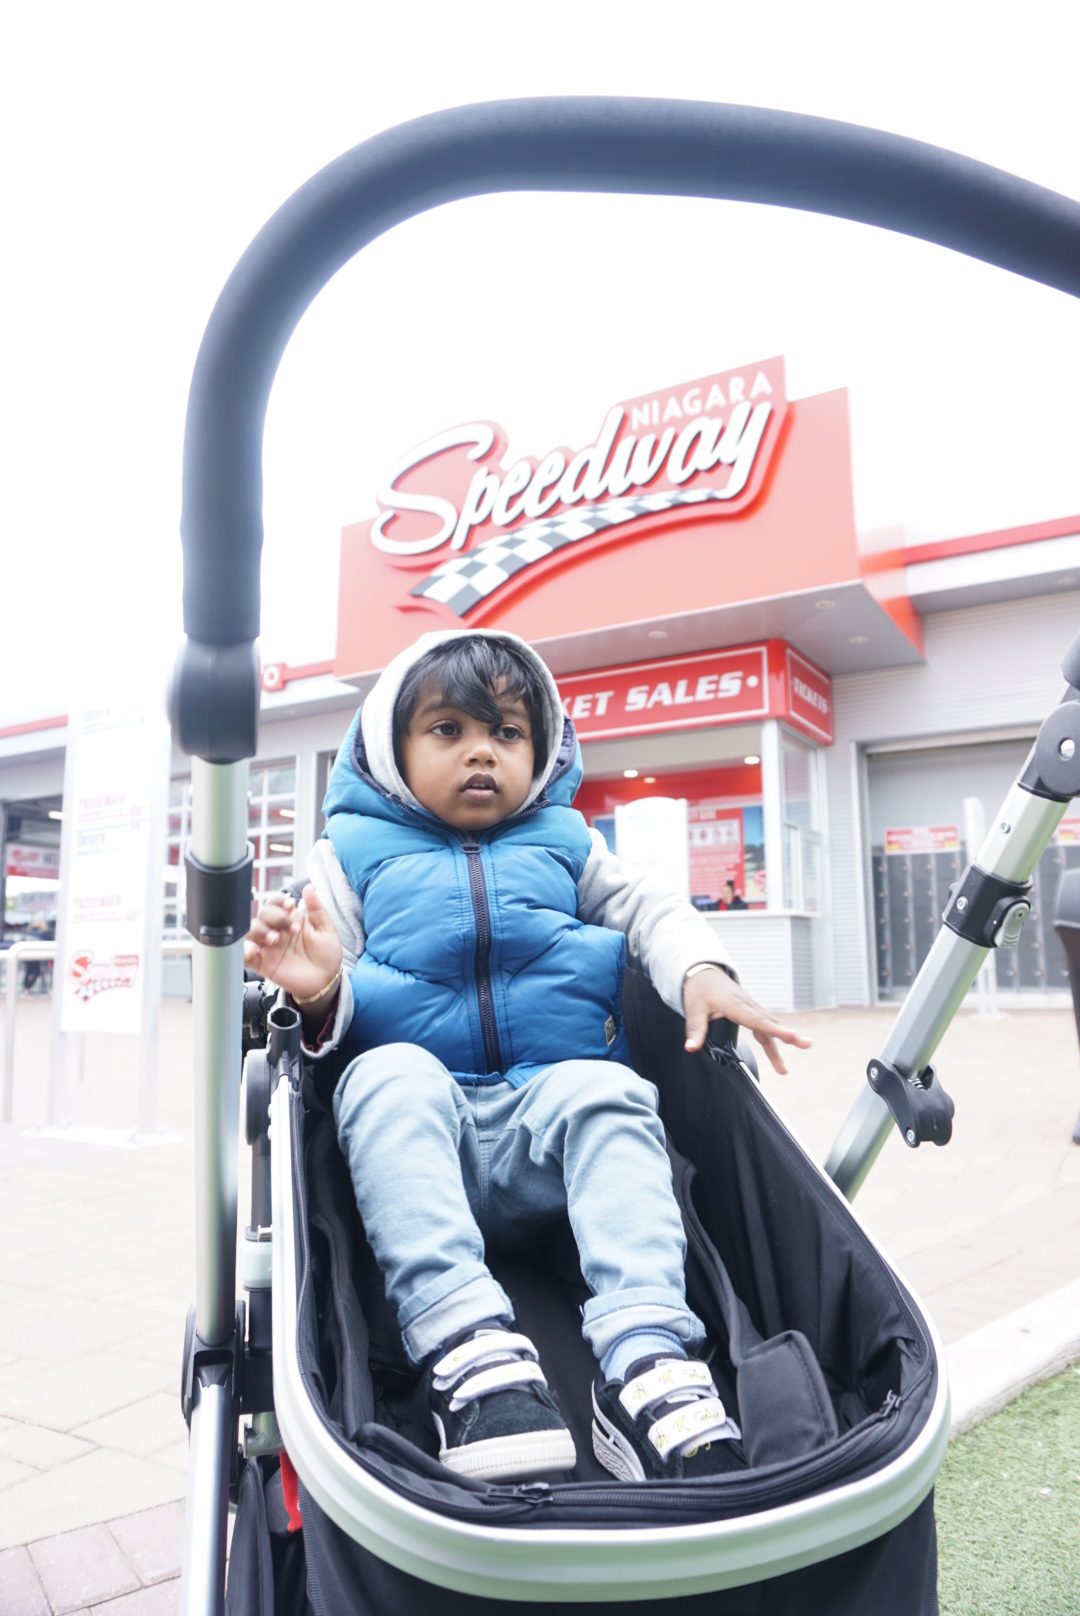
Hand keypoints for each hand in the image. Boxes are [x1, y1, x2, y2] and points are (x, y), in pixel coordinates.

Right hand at [244, 887, 342, 1004]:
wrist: (326, 981)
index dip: (278, 901)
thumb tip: (310, 888)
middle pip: (262, 914)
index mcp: (290, 919)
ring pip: (250, 931)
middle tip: (290, 929)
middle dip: (273, 917)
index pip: (275, 903)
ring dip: (259, 931)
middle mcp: (276, 930)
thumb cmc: (327, 954)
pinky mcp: (262, 964)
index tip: (290, 905)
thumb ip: (317, 909)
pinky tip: (254, 950)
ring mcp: (268, 947)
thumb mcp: (326, 930)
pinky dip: (244, 951)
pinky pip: (245, 956)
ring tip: (274, 939)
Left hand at [682, 965, 810, 1074]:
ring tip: (784, 1070)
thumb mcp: (693, 1009)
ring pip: (770, 1026)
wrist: (703, 973)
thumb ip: (695, 1029)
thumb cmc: (699, 989)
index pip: (758, 1020)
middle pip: (771, 1023)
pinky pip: (765, 1026)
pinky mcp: (751, 1011)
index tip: (790, 1036)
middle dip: (789, 1035)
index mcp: (736, 1005)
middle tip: (806, 1045)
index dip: (775, 1029)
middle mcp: (748, 1006)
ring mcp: (751, 1008)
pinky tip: (776, 1055)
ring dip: (782, 1043)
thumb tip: (691, 1048)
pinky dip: (773, 1038)